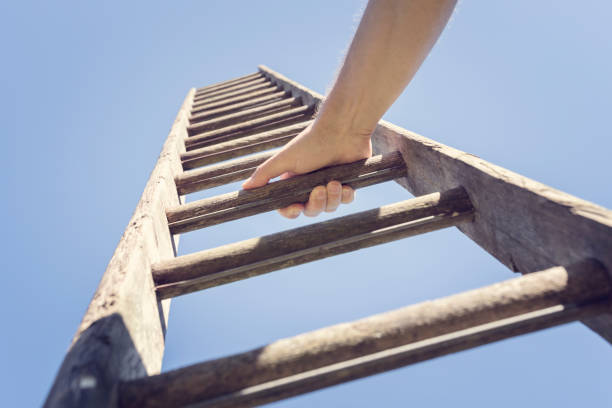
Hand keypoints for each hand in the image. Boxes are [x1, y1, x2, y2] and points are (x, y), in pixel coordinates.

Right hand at [242, 122, 371, 217]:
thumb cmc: (311, 143)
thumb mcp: (284, 159)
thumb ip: (264, 174)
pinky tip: (346, 185)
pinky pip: (346, 200)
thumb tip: (245, 188)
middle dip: (315, 204)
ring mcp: (330, 185)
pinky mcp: (348, 183)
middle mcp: (310, 185)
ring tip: (335, 182)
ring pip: (329, 207)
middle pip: (310, 210)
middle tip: (319, 189)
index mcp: (293, 181)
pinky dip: (346, 196)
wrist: (342, 130)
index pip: (288, 206)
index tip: (295, 208)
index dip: (291, 211)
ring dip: (332, 199)